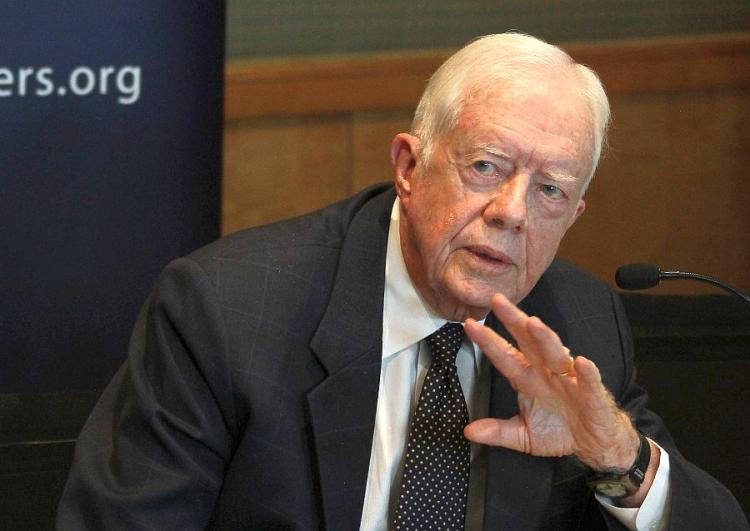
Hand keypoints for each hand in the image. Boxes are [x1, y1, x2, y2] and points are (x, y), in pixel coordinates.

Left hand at [463, 293, 639, 471]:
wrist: (592, 444)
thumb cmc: (558, 431)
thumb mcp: (523, 435)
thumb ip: (498, 432)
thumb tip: (469, 432)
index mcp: (528, 379)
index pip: (505, 355)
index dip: (488, 341)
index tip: (469, 325)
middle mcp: (547, 373)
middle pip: (528, 342)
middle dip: (514, 320)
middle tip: (498, 301)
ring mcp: (570, 380)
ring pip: (556, 354)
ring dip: (545, 338)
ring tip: (532, 323)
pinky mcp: (593, 395)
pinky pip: (589, 381)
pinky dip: (586, 372)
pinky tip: (580, 363)